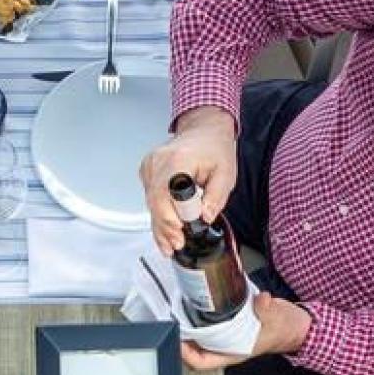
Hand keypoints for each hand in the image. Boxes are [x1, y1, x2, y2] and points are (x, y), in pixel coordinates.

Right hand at [139, 106, 238, 254]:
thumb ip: (216, 196)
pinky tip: (164, 233)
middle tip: (177, 243)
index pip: (167, 194)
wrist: (204, 130)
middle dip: (166, 227)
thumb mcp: (226, 173)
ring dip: (160, 226)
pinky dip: (158, 216)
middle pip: (155, 201)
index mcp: (178, 160)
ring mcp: (150, 167)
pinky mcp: (148, 173)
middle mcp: (159, 162)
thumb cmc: (214, 148)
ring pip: (150, 203)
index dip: (174, 216)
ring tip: (170, 245)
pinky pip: (150, 199)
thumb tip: (205, 216)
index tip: (184, 231)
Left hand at [180, 294, 312, 370]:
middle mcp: (227, 346)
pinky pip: (208, 326)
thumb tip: (262, 301)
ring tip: (178, 310)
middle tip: (172, 319)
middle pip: (195, 351)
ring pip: (199, 339)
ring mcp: (227, 337)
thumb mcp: (278, 317)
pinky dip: (198, 317)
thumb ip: (268, 309)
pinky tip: (193, 303)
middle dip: (181, 338)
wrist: (296, 325)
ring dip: (188, 328)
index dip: (186, 354)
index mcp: (235, 351)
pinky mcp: (229, 325)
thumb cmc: (286, 327)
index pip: (203, 362)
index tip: (177, 339)